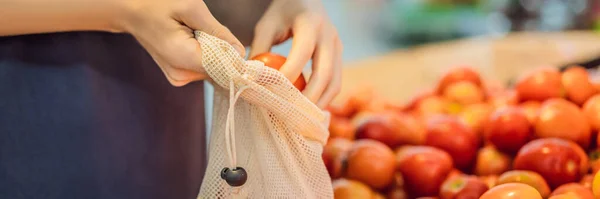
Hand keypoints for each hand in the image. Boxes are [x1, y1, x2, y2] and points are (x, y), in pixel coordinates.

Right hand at [120, 0, 245, 85]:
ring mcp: (178, 77)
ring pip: (213, 67)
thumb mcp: (191, 8)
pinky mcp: (178, 75)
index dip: (235, 56)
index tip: (233, 42)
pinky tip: (189, 38)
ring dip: (212, 49)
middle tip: (201, 26)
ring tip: (191, 30)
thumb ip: (217, 32)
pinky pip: (203, 65)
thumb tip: (240, 52)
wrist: (128, 10)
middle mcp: (181, 76)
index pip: (224, 69)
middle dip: (221, 48)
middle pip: (219, 68)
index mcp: (183, 59)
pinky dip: (204, 52)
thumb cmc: (155, 3)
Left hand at [249, 0, 342, 107]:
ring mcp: (338, 46)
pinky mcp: (339, 56)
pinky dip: (324, 97)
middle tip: (293, 113)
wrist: (305, 0)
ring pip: (335, 81)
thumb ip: (259, 50)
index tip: (273, 90)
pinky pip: (336, 81)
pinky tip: (310, 107)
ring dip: (321, 101)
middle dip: (310, 96)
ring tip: (303, 116)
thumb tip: (250, 79)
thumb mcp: (266, 26)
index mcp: (310, 23)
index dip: (289, 74)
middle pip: (325, 72)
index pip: (302, 53)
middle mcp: (329, 35)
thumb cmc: (281, 14)